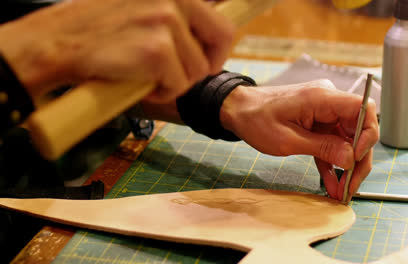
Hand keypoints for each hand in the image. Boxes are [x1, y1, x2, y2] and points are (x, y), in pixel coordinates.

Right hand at [0, 0, 232, 100]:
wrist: (59, 43)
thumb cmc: (99, 32)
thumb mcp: (141, 8)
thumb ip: (173, 16)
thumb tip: (203, 37)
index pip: (220, 19)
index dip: (216, 45)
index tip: (206, 56)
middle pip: (222, 40)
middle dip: (205, 64)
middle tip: (182, 74)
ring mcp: (166, 21)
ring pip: (197, 69)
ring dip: (176, 80)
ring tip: (147, 76)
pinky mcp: (156, 50)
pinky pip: (178, 85)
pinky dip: (162, 92)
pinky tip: (140, 84)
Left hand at [220, 80, 378, 201]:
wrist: (238, 110)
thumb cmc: (256, 119)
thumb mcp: (287, 140)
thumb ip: (322, 148)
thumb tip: (351, 158)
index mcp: (322, 97)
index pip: (363, 109)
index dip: (368, 134)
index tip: (357, 159)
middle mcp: (328, 100)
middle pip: (358, 128)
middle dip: (358, 160)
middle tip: (351, 186)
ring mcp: (323, 112)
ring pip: (347, 139)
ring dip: (346, 166)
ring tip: (342, 191)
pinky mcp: (317, 122)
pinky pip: (332, 141)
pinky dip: (333, 161)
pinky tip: (333, 183)